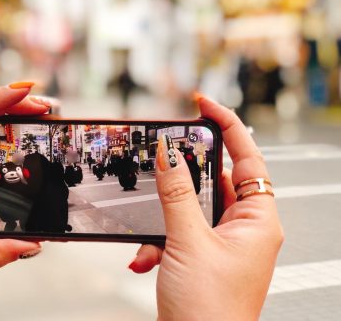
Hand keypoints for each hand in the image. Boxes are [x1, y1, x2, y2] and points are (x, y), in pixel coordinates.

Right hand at [128, 95, 283, 320]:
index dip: (226, 125)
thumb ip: (176, 194)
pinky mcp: (202, 254)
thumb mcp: (188, 242)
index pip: (247, 157)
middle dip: (183, 178)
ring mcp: (223, 242)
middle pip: (215, 179)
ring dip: (164, 217)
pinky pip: (179, 230)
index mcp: (258, 221)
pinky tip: (148, 256)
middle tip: (165, 159)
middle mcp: (245, 228)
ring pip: (191, 206)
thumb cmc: (210, 311)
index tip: (203, 105)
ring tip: (154, 234)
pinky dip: (159, 239)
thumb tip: (170, 154)